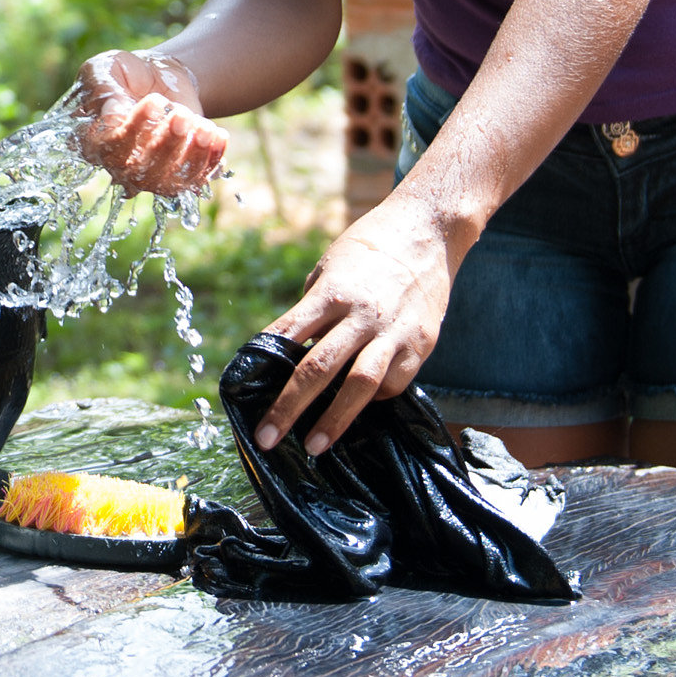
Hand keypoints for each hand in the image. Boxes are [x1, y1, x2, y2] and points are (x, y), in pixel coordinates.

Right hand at [72, 50, 227, 195]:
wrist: (158, 75)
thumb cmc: (125, 72)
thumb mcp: (104, 67)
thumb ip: (101, 87)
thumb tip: (113, 114)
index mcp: (93, 140)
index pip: (109, 148)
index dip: (133, 130)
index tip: (155, 102)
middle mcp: (118, 164)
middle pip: (139, 172)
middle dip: (165, 145)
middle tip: (181, 115)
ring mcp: (149, 173)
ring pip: (167, 182)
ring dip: (189, 156)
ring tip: (205, 127)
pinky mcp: (178, 172)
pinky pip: (194, 180)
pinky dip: (210, 161)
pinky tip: (217, 135)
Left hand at [257, 197, 461, 453]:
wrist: (427, 229)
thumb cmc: (368, 250)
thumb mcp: (329, 269)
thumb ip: (313, 311)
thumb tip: (289, 352)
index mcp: (328, 293)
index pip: (287, 336)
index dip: (264, 369)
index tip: (248, 397)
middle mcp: (359, 314)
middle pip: (317, 367)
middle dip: (289, 407)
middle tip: (268, 438)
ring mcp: (392, 331)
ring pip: (359, 384)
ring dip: (335, 419)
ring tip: (314, 446)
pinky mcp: (420, 344)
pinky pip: (393, 382)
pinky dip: (373, 399)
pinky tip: (358, 409)